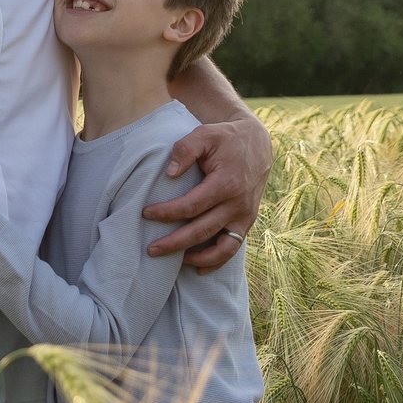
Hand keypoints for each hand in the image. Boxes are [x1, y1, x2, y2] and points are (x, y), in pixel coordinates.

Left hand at [141, 114, 270, 270]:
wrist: (257, 145)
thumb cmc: (225, 139)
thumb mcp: (205, 134)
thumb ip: (185, 149)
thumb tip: (169, 174)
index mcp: (226, 183)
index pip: (191, 206)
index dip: (167, 213)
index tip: (146, 213)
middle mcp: (237, 204)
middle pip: (202, 231)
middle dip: (174, 243)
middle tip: (151, 249)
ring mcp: (244, 216)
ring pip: (222, 248)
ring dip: (197, 258)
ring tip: (174, 263)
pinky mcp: (247, 222)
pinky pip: (233, 248)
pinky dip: (217, 261)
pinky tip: (198, 268)